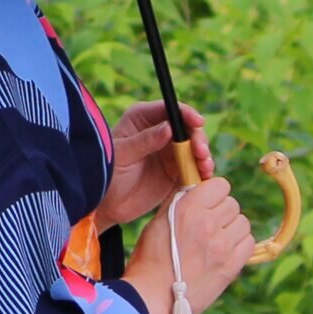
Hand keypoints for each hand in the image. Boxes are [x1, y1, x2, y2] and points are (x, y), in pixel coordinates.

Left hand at [97, 100, 213, 226]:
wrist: (107, 204)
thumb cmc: (107, 173)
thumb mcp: (122, 155)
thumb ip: (145, 141)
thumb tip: (169, 128)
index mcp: (143, 118)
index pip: (170, 109)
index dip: (187, 114)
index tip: (198, 122)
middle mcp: (160, 131)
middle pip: (188, 128)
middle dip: (198, 138)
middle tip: (201, 153)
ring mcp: (170, 151)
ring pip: (195, 148)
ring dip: (204, 156)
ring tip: (205, 168)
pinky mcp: (177, 171)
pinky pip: (195, 168)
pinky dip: (203, 171)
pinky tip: (205, 177)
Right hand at [122, 178, 253, 313]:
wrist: (152, 296)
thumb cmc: (150, 257)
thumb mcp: (159, 220)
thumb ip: (180, 200)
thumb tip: (196, 187)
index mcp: (189, 207)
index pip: (220, 185)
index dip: (214, 193)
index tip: (207, 203)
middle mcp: (208, 223)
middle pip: (233, 204)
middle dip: (222, 212)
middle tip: (208, 225)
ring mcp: (222, 245)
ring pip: (243, 223)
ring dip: (232, 228)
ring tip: (217, 240)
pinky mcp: (230, 266)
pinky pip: (249, 244)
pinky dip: (239, 245)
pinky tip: (225, 252)